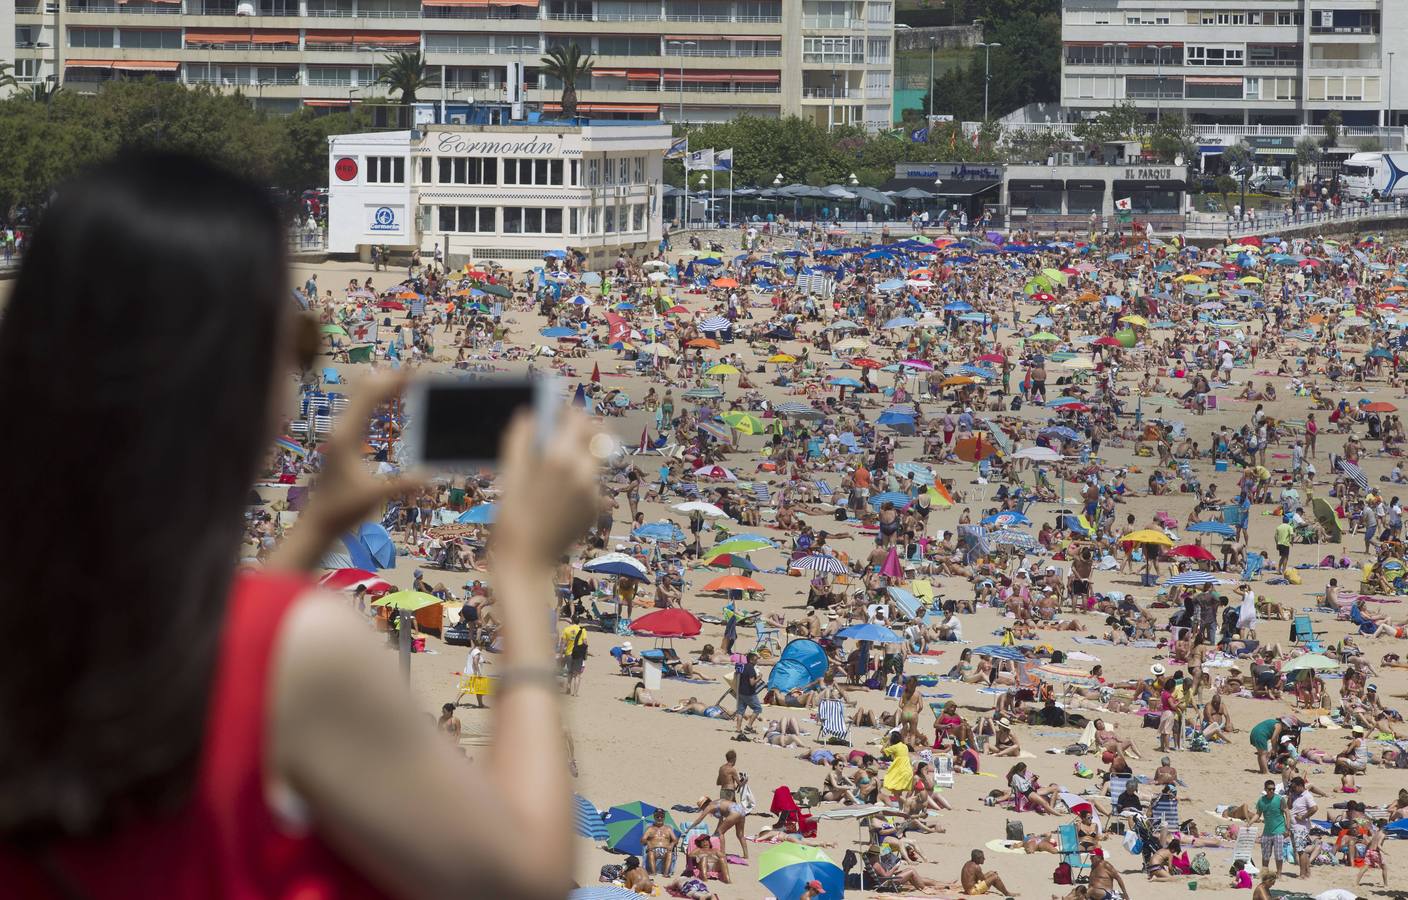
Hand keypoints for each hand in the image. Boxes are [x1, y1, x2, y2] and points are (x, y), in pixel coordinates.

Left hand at [272, 372, 420, 570]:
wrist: (319, 522)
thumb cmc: (344, 510)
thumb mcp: (375, 497)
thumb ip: (402, 485)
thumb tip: (430, 477)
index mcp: (347, 437)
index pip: (370, 398)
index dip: (391, 382)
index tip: (411, 372)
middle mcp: (340, 430)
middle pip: (363, 392)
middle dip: (387, 379)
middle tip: (411, 371)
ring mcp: (339, 435)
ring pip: (359, 399)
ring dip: (380, 387)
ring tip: (401, 379)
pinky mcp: (341, 441)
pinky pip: (358, 411)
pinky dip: (374, 401)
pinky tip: (385, 400)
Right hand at [491, 408, 603, 568]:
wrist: (526, 561)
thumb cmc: (512, 517)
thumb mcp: (511, 474)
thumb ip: (520, 439)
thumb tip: (527, 414)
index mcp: (559, 459)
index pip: (577, 420)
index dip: (570, 412)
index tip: (562, 411)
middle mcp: (582, 473)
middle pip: (595, 437)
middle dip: (583, 432)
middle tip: (567, 434)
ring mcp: (592, 493)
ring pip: (593, 462)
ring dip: (580, 457)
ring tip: (554, 472)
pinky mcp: (594, 509)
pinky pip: (590, 485)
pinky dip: (578, 483)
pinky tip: (557, 497)